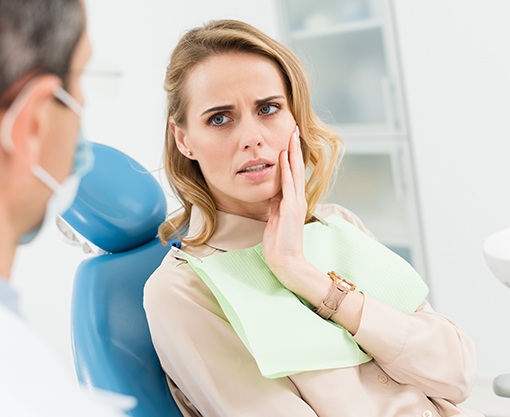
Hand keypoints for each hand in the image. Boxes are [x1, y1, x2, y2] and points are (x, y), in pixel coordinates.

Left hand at [262, 126, 309, 289]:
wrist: (286, 261)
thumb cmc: (280, 242)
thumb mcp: (275, 218)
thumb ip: (275, 203)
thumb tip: (272, 191)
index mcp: (292, 201)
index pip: (292, 174)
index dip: (290, 156)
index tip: (288, 140)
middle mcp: (297, 199)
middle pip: (296, 168)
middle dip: (294, 148)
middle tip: (293, 130)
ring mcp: (295, 203)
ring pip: (294, 173)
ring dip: (292, 154)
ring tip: (291, 136)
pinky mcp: (291, 209)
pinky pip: (288, 186)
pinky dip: (286, 171)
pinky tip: (283, 158)